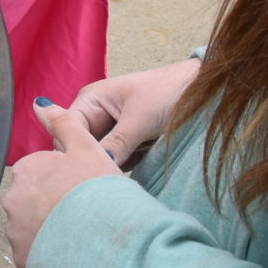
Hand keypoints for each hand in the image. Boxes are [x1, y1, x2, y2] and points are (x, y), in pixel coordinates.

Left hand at [5, 98, 125, 267]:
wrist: (104, 240)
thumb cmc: (98, 191)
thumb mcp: (86, 149)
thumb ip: (63, 124)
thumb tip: (40, 103)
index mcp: (26, 170)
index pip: (40, 172)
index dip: (65, 180)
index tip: (83, 189)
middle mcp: (12, 198)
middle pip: (34, 200)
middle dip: (53, 206)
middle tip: (83, 213)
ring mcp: (15, 230)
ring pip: (33, 228)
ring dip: (50, 231)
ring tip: (79, 235)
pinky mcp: (22, 258)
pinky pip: (35, 254)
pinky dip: (48, 254)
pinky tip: (71, 252)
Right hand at [70, 59, 200, 166]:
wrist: (201, 92)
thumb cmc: (168, 92)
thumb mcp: (140, 119)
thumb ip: (116, 143)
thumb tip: (95, 164)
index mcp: (90, 100)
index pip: (66, 130)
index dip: (72, 150)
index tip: (88, 170)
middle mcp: (95, 116)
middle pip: (80, 146)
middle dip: (92, 160)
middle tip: (108, 176)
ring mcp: (110, 131)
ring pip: (98, 156)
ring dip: (109, 165)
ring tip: (123, 173)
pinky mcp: (126, 143)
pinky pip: (115, 160)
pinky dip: (123, 166)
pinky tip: (134, 168)